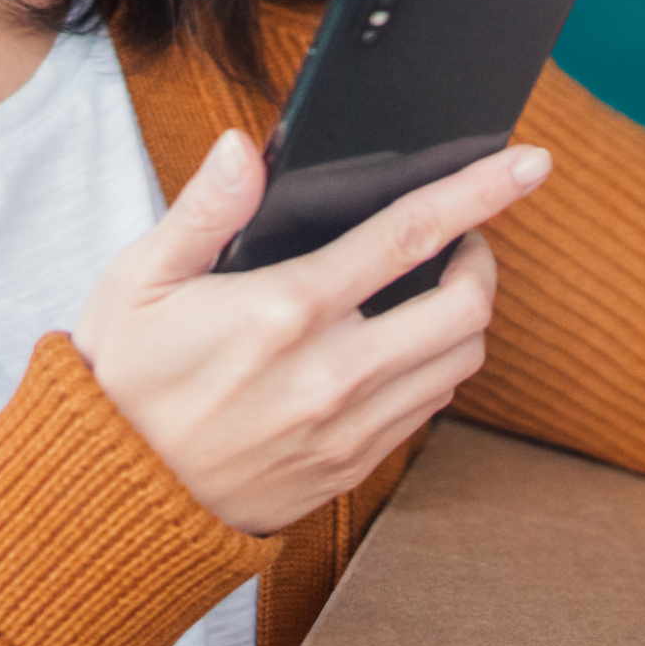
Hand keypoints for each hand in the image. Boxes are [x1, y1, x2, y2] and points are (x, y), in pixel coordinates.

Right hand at [70, 130, 547, 534]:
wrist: (115, 496)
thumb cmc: (124, 377)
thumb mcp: (139, 281)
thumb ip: (203, 211)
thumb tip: (243, 149)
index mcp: (285, 310)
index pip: (409, 235)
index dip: (479, 193)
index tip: (529, 164)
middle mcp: (331, 372)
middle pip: (465, 306)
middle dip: (481, 259)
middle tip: (461, 240)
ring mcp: (348, 426)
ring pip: (460, 361)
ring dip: (467, 316)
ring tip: (434, 289)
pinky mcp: (351, 465)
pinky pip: (429, 409)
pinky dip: (437, 367)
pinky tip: (403, 347)